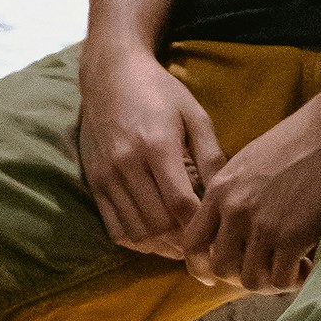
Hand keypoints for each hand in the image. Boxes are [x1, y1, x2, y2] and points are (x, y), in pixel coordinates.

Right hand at [78, 46, 226, 260]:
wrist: (110, 74)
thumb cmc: (159, 92)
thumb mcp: (194, 114)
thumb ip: (211, 154)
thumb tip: (226, 193)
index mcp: (157, 145)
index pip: (180, 203)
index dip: (200, 226)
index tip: (217, 234)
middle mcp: (127, 164)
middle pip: (158, 224)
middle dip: (183, 241)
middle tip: (203, 244)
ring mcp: (106, 175)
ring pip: (136, 232)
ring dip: (161, 246)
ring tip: (182, 244)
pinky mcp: (93, 182)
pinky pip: (114, 227)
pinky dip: (137, 241)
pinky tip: (155, 238)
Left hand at [179, 102, 320, 292]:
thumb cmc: (295, 144)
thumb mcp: (246, 164)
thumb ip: (231, 195)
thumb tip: (227, 227)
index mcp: (219, 191)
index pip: (191, 243)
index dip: (200, 266)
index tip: (213, 275)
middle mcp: (234, 210)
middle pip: (221, 267)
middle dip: (241, 276)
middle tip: (265, 269)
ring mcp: (262, 225)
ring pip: (251, 280)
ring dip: (270, 282)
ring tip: (289, 269)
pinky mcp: (291, 237)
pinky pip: (282, 279)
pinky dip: (293, 280)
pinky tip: (305, 266)